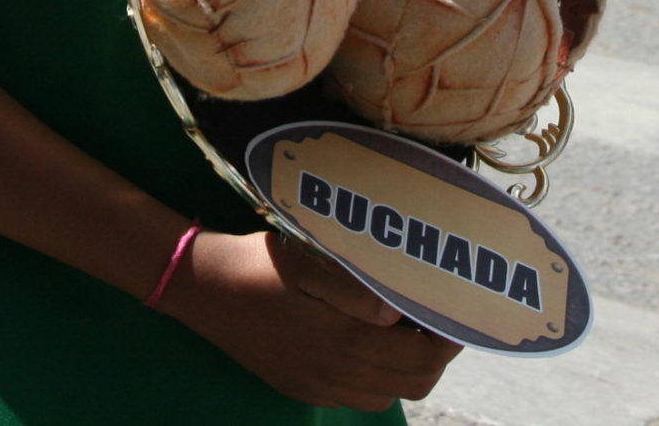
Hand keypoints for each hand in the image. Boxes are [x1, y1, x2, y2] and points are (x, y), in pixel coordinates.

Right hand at [161, 231, 458, 411]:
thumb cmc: (257, 263)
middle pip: (414, 383)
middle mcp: (336, 376)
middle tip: (438, 318)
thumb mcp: (308, 261)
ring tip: (409, 329)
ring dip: (410, 368)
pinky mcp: (301, 389)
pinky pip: (358, 398)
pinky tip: (372, 345)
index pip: (423, 357)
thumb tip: (400, 313)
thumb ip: (358, 290)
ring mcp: (318, 388)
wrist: (200, 288)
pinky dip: (380, 380)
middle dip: (436, 354)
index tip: (457, 309)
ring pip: (388, 395)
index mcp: (345, 343)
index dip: (450, 338)